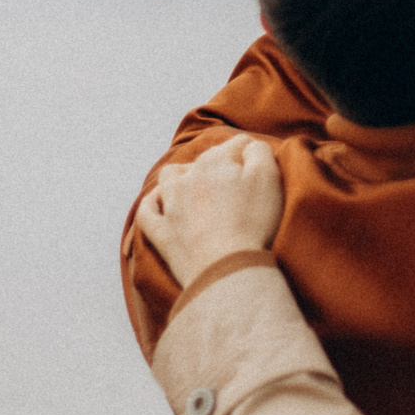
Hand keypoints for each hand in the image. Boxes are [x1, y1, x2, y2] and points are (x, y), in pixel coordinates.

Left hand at [136, 133, 283, 288]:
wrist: (226, 269)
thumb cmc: (251, 222)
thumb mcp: (267, 178)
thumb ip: (259, 151)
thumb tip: (248, 146)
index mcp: (215, 162)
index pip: (237, 145)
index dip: (252, 153)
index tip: (263, 167)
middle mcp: (187, 178)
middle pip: (204, 160)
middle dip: (221, 165)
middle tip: (239, 183)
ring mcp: (171, 206)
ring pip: (169, 178)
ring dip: (180, 177)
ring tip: (195, 185)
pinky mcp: (162, 233)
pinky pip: (147, 213)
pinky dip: (153, 205)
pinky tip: (160, 204)